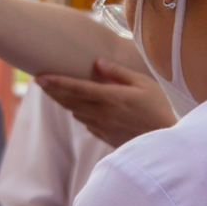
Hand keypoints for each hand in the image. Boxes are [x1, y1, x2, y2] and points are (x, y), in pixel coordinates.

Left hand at [36, 58, 176, 147]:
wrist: (167, 143)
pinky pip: (87, 124)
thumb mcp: (144, 84)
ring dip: (66, 102)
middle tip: (40, 81)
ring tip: (57, 91)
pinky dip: (82, 114)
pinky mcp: (106, 138)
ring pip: (76, 113)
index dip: (55, 82)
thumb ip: (119, 73)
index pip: (76, 88)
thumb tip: (97, 62)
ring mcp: (103, 128)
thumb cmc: (160, 108)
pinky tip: (83, 107)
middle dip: (53, 91)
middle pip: (69, 101)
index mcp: (111, 98)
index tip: (39, 77)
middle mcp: (102, 114)